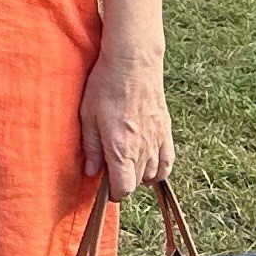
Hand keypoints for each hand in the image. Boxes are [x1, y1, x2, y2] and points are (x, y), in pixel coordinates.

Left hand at [77, 52, 174, 199]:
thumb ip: (91, 148)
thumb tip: (92, 172)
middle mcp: (142, 148)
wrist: (133, 62)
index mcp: (121, 148)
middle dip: (124, 183)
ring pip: (153, 174)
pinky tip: (149, 167)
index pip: (124, 188)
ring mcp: (157, 139)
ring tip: (127, 165)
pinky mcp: (166, 130)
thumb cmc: (105, 86)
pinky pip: (168, 161)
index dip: (114, 193)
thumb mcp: (88, 116)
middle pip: (137, 183)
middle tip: (111, 171)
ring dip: (140, 175)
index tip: (106, 188)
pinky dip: (160, 169)